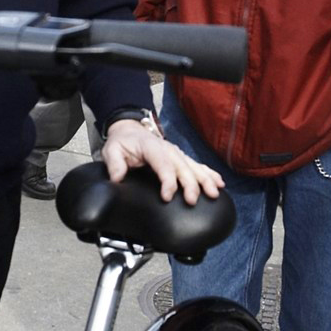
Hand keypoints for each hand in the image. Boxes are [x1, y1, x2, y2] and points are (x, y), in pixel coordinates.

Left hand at [102, 117, 223, 205]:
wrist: (130, 130)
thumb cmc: (123, 142)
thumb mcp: (111, 150)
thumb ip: (114, 164)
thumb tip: (118, 177)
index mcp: (152, 147)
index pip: (163, 165)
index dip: (167, 181)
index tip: (167, 197)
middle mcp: (168, 149)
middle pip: (182, 167)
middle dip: (190, 184)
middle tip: (192, 200)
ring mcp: (176, 153)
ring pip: (194, 167)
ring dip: (205, 180)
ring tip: (213, 192)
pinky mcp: (181, 158)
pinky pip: (198, 165)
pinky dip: (209, 174)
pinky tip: (219, 183)